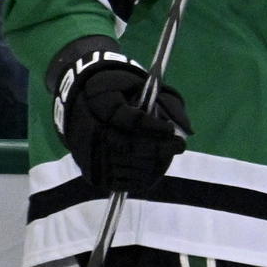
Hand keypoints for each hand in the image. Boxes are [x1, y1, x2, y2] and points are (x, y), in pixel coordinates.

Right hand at [52, 46, 190, 192]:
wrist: (80, 102)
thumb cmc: (118, 91)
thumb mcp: (140, 84)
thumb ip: (165, 102)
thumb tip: (186, 128)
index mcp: (101, 102)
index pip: (128, 121)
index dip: (153, 128)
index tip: (171, 129)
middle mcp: (89, 130)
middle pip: (126, 146)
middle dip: (158, 149)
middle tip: (179, 145)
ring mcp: (88, 153)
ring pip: (123, 165)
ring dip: (152, 163)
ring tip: (168, 154)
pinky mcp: (91, 171)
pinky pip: (118, 181)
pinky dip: (139, 177)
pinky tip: (155, 167)